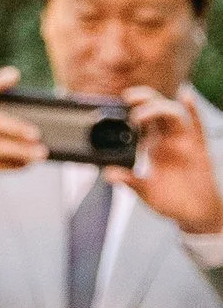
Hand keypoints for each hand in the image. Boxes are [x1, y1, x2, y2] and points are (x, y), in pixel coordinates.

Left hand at [119, 88, 222, 237]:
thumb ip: (130, 181)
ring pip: (172, 114)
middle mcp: (168, 139)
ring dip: (157, 108)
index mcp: (154, 146)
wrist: (196, 213)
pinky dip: (192, 109)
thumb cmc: (172, 201)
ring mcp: (184, 141)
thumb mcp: (146, 192)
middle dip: (143, 99)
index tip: (116, 104)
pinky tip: (185, 95)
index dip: (131, 109)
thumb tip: (108, 174)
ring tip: (140, 114)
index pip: (142, 121)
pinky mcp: (199, 148)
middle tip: (127, 98)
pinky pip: (198, 124)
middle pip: (157, 109)